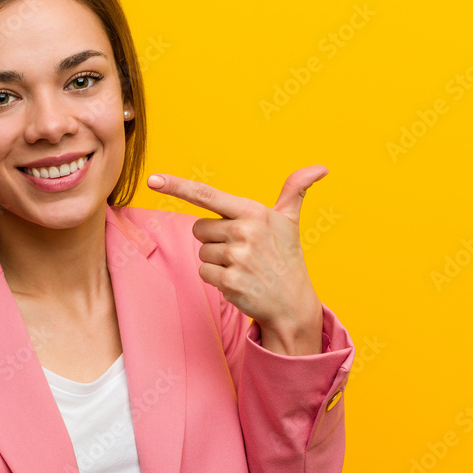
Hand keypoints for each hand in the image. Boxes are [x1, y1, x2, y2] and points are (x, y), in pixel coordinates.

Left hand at [147, 167, 326, 355]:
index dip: (177, 186)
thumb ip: (295, 190)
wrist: (293, 304)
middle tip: (241, 251)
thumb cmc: (286, 258)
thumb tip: (320, 167)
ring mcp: (238, 258)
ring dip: (216, 261)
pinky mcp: (230, 281)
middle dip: (214, 240)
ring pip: (201, 252)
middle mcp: (245, 231)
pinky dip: (217, 279)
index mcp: (254, 212)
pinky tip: (239, 282)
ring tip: (243, 267)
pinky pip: (204, 273)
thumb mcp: (290, 222)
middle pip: (199, 228)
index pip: (207, 195)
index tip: (152, 179)